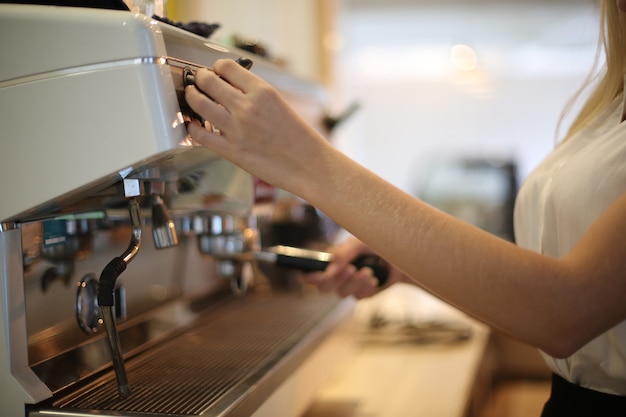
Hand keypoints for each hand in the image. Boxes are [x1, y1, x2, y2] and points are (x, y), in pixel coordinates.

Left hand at [184, 59, 330, 193]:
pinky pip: (200, 134)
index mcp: (262, 91)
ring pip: (198, 103)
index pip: (226, 66)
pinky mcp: (231, 150)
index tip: (215, 72)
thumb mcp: (279, 104)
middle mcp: (247, 107)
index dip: (216, 67)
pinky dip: (193, 128)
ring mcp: (237, 129)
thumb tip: (230, 88)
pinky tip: (195, 126)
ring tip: (193, 97)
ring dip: (191, 97)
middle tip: (198, 81)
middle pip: (207, 81)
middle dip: (199, 78)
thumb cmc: (299, 138)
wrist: (309, 165)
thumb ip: (254, 95)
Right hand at [302, 237, 406, 298]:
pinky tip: (374, 279)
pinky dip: (365, 288)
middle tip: (351, 269)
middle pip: (323, 287)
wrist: (398, 258)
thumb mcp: (357, 244)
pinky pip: (357, 297)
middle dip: (336, 279)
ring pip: (341, 293)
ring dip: (354, 283)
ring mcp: (348, 286)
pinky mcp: (361, 294)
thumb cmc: (374, 245)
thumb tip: (330, 269)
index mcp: (330, 261)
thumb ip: (342, 254)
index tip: (314, 276)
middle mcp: (336, 276)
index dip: (309, 277)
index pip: (311, 273)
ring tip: (367, 271)